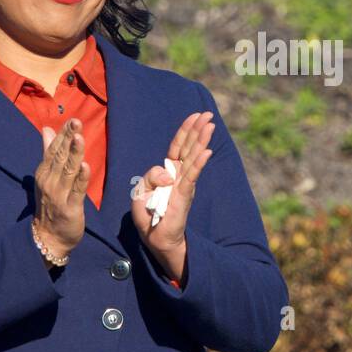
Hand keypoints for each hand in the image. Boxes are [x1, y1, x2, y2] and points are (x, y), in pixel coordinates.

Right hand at [32, 117, 90, 260]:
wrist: (48, 238)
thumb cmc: (50, 204)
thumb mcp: (47, 177)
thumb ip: (49, 152)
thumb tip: (48, 130)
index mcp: (44, 173)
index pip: (54, 150)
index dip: (63, 135)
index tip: (72, 120)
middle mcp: (49, 182)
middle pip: (60, 157)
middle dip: (68, 139)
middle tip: (76, 122)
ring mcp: (59, 195)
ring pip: (68, 171)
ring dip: (74, 154)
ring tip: (79, 138)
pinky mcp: (70, 208)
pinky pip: (76, 191)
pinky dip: (81, 179)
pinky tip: (85, 166)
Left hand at [130, 111, 214, 281]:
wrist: (154, 237)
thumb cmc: (147, 215)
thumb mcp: (140, 192)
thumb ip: (150, 177)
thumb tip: (168, 174)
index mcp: (168, 172)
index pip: (177, 147)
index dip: (185, 131)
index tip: (195, 116)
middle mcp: (179, 175)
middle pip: (189, 147)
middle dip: (198, 130)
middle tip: (209, 114)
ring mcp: (183, 184)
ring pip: (193, 157)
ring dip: (202, 140)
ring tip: (211, 125)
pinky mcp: (184, 195)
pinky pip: (192, 175)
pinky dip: (199, 163)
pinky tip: (207, 151)